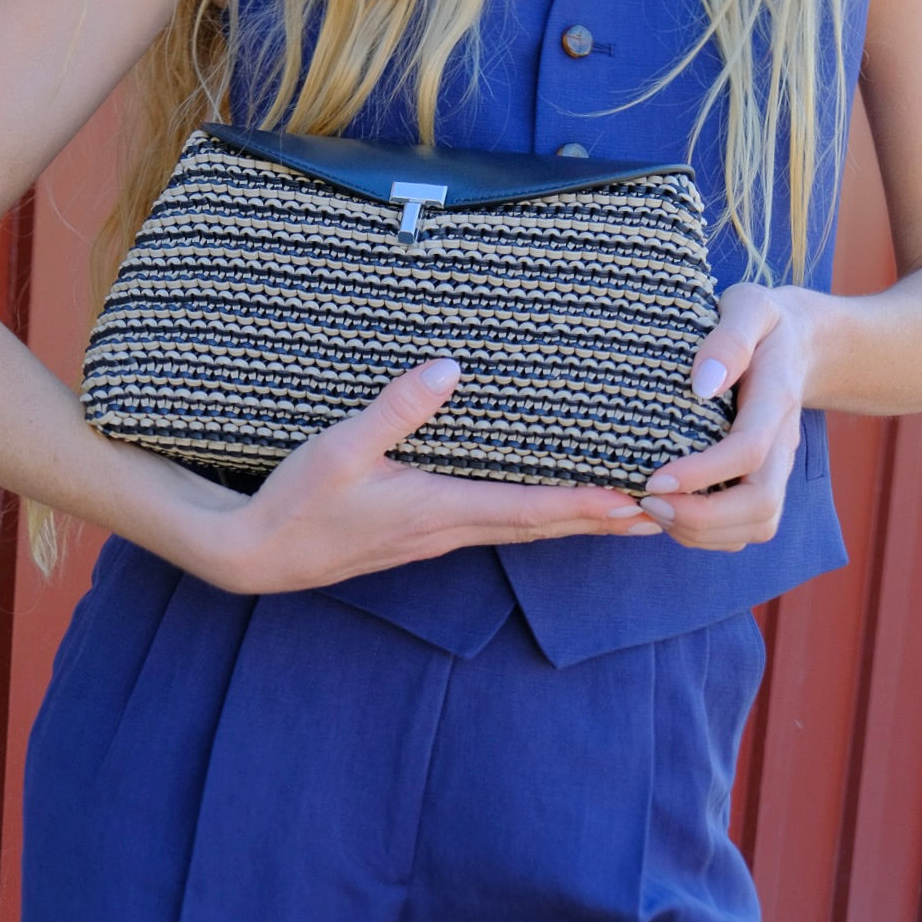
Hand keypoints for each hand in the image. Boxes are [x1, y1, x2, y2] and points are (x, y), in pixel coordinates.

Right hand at [191, 359, 653, 592]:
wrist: (257, 553)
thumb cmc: (296, 503)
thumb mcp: (338, 449)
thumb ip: (394, 410)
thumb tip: (450, 368)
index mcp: (436, 509)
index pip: (529, 509)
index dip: (586, 504)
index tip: (638, 498)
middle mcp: (448, 529)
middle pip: (542, 527)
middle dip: (603, 519)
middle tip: (664, 510)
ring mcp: (438, 536)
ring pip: (524, 529)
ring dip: (577, 522)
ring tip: (625, 511)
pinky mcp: (424, 533)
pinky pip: (497, 525)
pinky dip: (538, 518)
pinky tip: (547, 507)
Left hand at [634, 283, 817, 551]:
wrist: (802, 343)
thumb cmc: (764, 322)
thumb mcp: (749, 306)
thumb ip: (729, 339)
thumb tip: (702, 384)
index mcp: (775, 401)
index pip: (747, 452)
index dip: (701, 475)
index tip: (652, 479)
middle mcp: (782, 444)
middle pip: (759, 506)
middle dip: (700, 519)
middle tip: (645, 500)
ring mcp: (777, 469)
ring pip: (755, 527)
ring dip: (701, 532)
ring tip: (651, 508)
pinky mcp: (764, 483)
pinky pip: (746, 529)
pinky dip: (706, 534)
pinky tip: (668, 513)